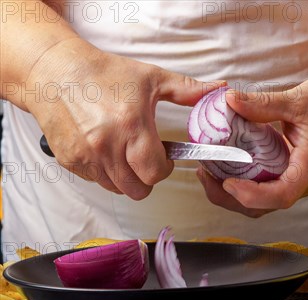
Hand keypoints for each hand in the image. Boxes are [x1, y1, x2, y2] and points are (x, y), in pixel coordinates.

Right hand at [26, 38, 223, 199]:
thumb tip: (221, 90)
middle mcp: (106, 146)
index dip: (164, 169)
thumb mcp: (152, 78)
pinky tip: (104, 150)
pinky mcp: (69, 160)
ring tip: (125, 153)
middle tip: (146, 158)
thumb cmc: (105, 73)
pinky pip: (95, 181)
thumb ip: (188, 90)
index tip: (164, 159)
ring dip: (126, 177)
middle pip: (137, 189)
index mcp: (131, 127)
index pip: (154, 173)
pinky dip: (104, 172)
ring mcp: (85, 156)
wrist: (54, 70)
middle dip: (147, 178)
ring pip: (116, 188)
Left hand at [196, 70, 307, 216]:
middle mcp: (303, 180)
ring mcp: (297, 180)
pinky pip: (265, 188)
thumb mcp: (298, 100)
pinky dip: (243, 183)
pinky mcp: (291, 174)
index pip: (282, 195)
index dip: (253, 195)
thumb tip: (229, 100)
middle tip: (206, 175)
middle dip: (231, 198)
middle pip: (265, 207)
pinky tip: (227, 166)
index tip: (229, 182)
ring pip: (262, 203)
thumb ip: (262, 103)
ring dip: (233, 195)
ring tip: (210, 172)